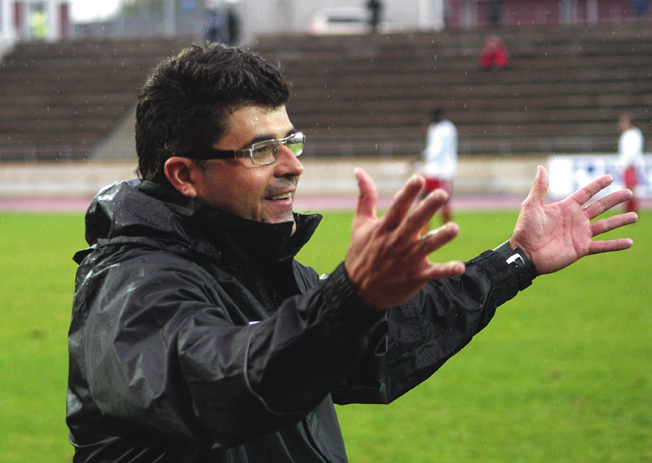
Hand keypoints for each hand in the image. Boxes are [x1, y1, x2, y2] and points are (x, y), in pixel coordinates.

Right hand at [344, 168, 465, 309]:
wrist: (358, 290)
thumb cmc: (361, 253)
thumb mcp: (360, 223)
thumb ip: (365, 196)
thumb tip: (359, 170)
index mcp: (384, 228)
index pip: (397, 207)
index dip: (408, 192)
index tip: (418, 179)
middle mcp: (397, 241)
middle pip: (415, 222)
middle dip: (428, 208)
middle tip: (442, 195)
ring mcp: (407, 259)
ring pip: (427, 246)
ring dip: (441, 237)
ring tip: (454, 228)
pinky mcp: (416, 276)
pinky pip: (434, 273)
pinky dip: (447, 270)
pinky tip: (460, 267)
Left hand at [510, 165, 637, 274]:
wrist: (525, 253)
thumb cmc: (526, 229)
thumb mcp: (531, 205)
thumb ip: (540, 187)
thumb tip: (541, 167)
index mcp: (566, 208)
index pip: (586, 193)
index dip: (597, 185)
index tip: (610, 177)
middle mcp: (576, 219)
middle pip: (600, 206)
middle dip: (614, 199)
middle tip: (629, 192)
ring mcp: (580, 234)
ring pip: (605, 225)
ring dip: (620, 220)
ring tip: (634, 216)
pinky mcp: (581, 248)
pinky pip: (602, 246)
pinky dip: (616, 245)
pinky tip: (629, 242)